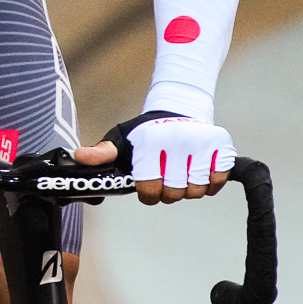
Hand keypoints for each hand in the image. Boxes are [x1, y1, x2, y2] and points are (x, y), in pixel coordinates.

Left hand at [75, 112, 233, 205]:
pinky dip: (209, 182)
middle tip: (165, 177)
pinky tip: (198, 169)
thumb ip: (102, 152)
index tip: (148, 185)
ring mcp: (202, 142)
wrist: (179, 109)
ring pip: (196, 191)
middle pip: (174, 194)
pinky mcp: (222, 146)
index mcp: (150, 140)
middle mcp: (177, 140)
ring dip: (188, 188)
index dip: (148, 193)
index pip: (150, 190)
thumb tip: (80, 157)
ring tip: (180, 171)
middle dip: (167, 191)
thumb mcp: (121, 139)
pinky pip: (217, 182)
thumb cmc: (146, 131)